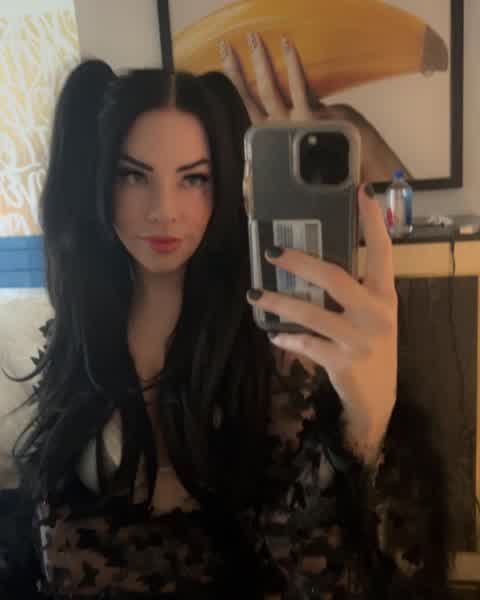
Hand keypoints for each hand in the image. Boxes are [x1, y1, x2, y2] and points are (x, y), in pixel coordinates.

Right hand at [219, 32, 410, 181]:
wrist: (354, 173)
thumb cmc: (330, 160)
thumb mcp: (302, 147)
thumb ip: (287, 137)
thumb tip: (273, 139)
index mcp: (271, 136)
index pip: (247, 106)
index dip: (234, 83)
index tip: (225, 62)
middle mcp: (278, 130)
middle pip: (251, 96)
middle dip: (237, 70)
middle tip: (226, 46)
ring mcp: (294, 124)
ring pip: (270, 90)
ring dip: (260, 63)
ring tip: (252, 39)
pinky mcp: (312, 118)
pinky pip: (300, 87)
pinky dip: (293, 65)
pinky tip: (287, 45)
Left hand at [246, 184, 397, 465]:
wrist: (378, 400)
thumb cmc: (371, 350)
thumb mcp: (372, 318)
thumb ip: (354, 294)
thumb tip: (311, 268)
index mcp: (385, 297)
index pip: (382, 253)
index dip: (372, 223)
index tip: (363, 193)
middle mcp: (376, 314)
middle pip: (335, 278)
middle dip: (300, 262)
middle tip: (271, 252)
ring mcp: (360, 339)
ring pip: (312, 313)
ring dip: (279, 303)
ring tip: (254, 295)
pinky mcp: (343, 362)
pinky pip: (307, 344)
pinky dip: (288, 338)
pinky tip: (274, 334)